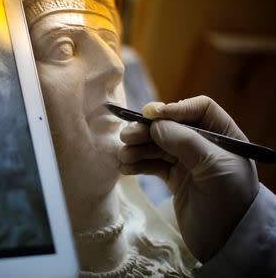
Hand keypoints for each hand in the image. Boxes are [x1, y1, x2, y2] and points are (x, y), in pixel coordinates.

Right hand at [118, 95, 258, 261]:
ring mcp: (189, 163)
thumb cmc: (229, 201)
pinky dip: (139, 164)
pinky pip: (154, 165)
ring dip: (139, 148)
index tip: (151, 116)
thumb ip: (184, 141)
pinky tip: (126, 167)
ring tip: (123, 156)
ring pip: (158, 146)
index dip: (174, 109)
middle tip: (126, 136)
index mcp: (224, 137)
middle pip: (172, 127)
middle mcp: (205, 146)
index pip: (199, 109)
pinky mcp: (176, 179)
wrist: (227, 243)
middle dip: (148, 131)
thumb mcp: (212, 166)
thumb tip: (154, 124)